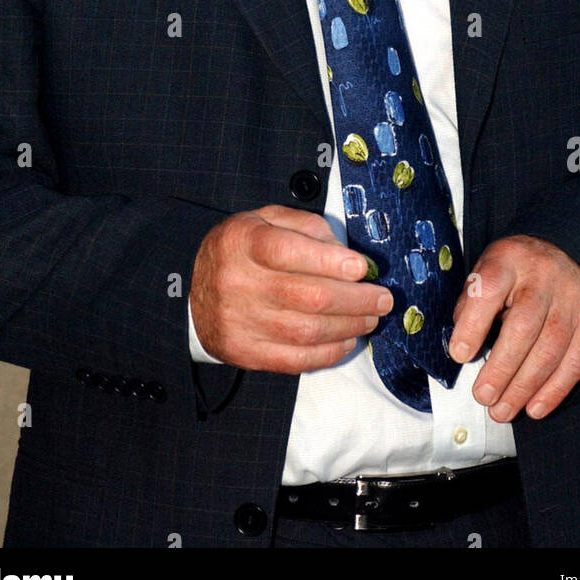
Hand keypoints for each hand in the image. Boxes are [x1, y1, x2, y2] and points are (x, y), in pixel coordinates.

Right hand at [190, 204, 393, 371]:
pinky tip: (347, 340)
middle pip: (307, 297)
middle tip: (382, 299)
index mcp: (243, 242)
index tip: (362, 268)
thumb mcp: (267, 220)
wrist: (197, 292)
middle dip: (355, 300)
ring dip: (349, 327)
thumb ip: (307, 228)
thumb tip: (347, 256)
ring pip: (306, 331)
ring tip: (370, 318)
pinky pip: (295, 359)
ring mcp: (240, 322)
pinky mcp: (245, 352)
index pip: (288, 252)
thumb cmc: (243, 250)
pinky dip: (329, 353)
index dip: (329, 262)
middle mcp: (238, 282)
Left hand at [448, 234, 579, 421]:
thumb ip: (471, 306)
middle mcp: (543, 274)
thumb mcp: (484, 272)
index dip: (473, 326)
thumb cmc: (513, 272)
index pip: (488, 290)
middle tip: (483, 397)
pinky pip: (576, 359)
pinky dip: (555, 389)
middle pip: (524, 326)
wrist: (560, 252)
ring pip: (551, 348)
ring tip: (502, 410)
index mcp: (508, 259)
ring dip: (525, 387)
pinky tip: (535, 407)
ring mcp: (572, 295)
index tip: (459, 355)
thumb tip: (463, 351)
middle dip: (501, 368)